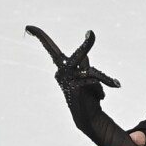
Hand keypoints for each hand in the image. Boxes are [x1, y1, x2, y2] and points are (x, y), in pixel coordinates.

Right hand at [25, 25, 119, 141]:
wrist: (88, 117)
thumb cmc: (87, 96)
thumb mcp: (86, 78)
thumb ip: (84, 66)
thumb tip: (84, 56)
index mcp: (63, 67)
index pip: (50, 49)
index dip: (41, 37)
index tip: (29, 27)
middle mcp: (61, 72)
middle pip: (78, 55)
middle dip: (87, 45)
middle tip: (91, 33)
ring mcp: (67, 80)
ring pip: (93, 73)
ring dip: (105, 80)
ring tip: (115, 84)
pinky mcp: (74, 88)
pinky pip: (94, 82)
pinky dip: (100, 89)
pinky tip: (99, 98)